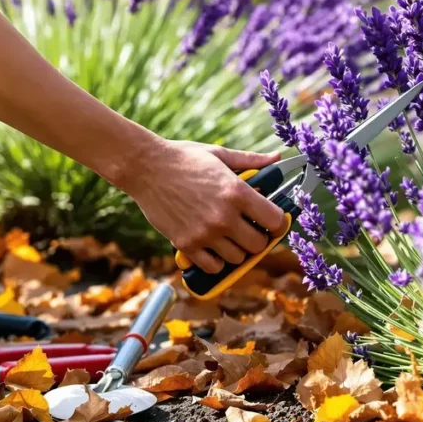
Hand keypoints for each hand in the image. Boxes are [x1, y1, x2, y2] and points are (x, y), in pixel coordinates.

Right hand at [125, 140, 287, 273]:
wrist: (145, 167)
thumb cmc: (183, 158)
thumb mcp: (220, 155)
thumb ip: (251, 160)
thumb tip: (277, 158)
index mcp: (237, 192)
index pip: (275, 221)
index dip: (277, 223)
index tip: (271, 222)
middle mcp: (224, 216)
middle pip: (258, 245)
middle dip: (257, 238)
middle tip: (249, 229)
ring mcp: (204, 233)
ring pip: (237, 258)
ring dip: (237, 250)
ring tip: (229, 236)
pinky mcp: (186, 244)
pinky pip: (212, 266)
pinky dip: (216, 261)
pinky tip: (213, 246)